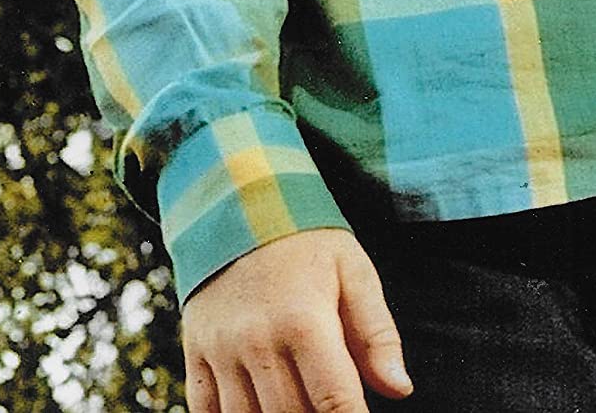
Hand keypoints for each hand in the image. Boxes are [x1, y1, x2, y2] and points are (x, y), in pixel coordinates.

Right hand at [182, 228, 412, 411]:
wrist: (240, 203)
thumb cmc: (306, 241)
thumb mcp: (353, 271)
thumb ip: (377, 333)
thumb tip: (400, 389)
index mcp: (305, 320)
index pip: (335, 402)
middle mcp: (258, 341)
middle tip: (330, 402)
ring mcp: (222, 350)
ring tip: (299, 401)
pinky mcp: (195, 352)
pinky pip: (207, 412)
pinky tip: (257, 407)